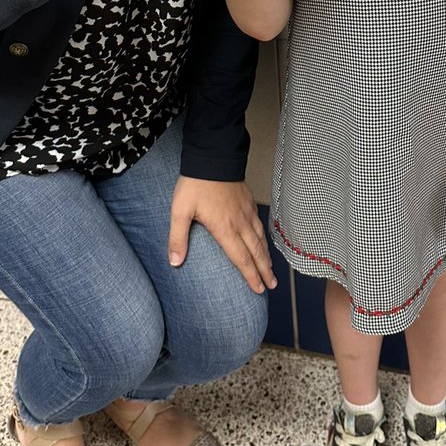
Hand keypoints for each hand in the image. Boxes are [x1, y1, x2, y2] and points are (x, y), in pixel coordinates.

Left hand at [168, 174, 276, 293]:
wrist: (213, 156)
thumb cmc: (195, 184)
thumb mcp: (180, 211)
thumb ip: (178, 238)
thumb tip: (175, 262)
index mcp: (224, 228)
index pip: (240, 258)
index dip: (250, 275)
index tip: (258, 289)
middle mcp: (240, 223)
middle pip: (255, 252)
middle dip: (264, 270)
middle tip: (271, 285)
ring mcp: (246, 211)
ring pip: (260, 239)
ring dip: (266, 256)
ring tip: (271, 270)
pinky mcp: (248, 201)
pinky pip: (260, 224)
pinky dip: (264, 238)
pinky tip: (264, 241)